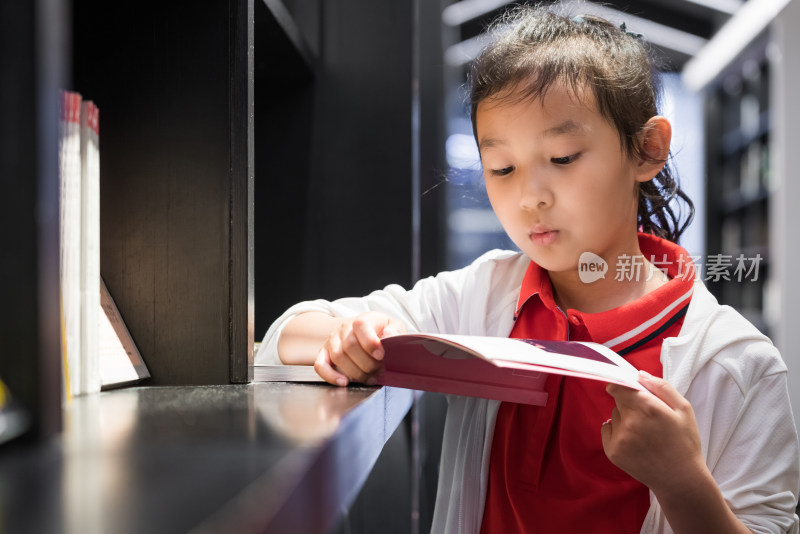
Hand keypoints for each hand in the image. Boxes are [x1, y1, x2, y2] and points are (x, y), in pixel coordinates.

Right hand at [314, 311, 406, 386]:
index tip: (381, 356)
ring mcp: (332, 341)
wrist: (362, 332)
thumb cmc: (380, 331)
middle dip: (367, 363)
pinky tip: (344, 382)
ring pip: (338, 357)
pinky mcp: (324, 353)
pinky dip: (330, 376)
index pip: (361, 325)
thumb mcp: (394, 326)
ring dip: (355, 372)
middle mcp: (344, 328)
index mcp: (362, 319)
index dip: (370, 342)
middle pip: (350, 346)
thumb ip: (395, 331)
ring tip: (369, 378)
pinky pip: (320, 365)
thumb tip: (389, 335)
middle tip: (379, 371)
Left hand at [601, 371, 706, 496]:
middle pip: (618, 400)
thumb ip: (661, 387)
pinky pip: (607, 429)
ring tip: (644, 433)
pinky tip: (634, 442)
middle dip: (629, 402)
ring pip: (614, 415)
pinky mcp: (612, 451)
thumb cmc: (684, 442)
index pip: (619, 385)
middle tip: (646, 416)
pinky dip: (616, 432)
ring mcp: (620, 438)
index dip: (622, 384)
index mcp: (649, 408)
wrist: (680, 480)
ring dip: (624, 418)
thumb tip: (639, 375)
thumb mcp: (683, 409)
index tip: (627, 388)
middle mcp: (630, 422)